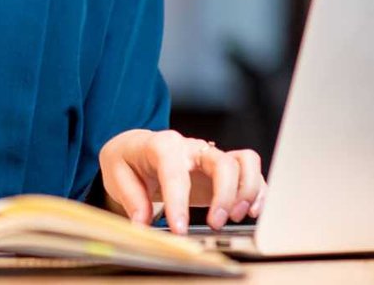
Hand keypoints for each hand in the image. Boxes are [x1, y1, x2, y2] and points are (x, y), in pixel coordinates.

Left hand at [99, 129, 266, 234]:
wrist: (136, 148)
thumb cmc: (128, 158)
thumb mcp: (116, 172)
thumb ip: (131, 197)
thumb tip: (142, 222)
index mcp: (163, 145)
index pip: (175, 171)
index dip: (178, 201)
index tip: (179, 228)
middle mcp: (192, 147)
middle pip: (222, 163)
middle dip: (224, 196)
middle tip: (215, 224)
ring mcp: (211, 156)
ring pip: (244, 163)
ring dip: (246, 192)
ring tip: (235, 217)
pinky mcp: (223, 169)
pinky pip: (251, 172)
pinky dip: (257, 192)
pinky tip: (251, 212)